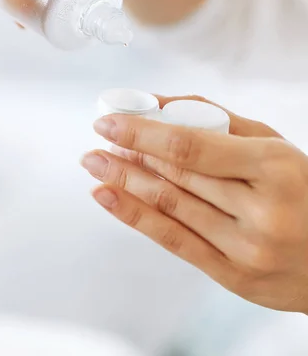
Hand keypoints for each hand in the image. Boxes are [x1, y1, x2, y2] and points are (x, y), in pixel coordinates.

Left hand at [83, 95, 307, 313]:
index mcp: (273, 168)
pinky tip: (108, 197)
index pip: (192, 148)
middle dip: (128, 155)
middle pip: (176, 177)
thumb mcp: (272, 144)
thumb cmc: (303, 188)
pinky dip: (135, 218)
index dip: (143, 134)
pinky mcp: (234, 278)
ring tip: (95, 163)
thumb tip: (158, 103)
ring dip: (124, 183)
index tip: (109, 122)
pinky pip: (175, 243)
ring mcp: (246, 250)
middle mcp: (260, 212)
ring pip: (170, 208)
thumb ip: (217, 118)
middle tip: (98, 140)